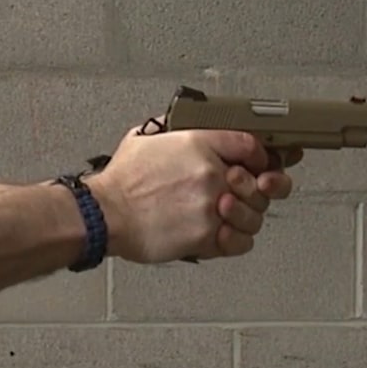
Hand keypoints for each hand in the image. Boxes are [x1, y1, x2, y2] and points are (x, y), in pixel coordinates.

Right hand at [87, 122, 295, 262]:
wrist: (105, 214)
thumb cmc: (120, 182)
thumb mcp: (144, 139)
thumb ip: (171, 131)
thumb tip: (179, 126)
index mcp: (199, 143)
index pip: (251, 145)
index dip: (261, 158)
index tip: (259, 166)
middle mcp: (211, 173)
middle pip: (261, 182)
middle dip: (257, 190)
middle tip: (246, 194)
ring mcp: (211, 206)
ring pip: (255, 215)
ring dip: (246, 217)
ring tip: (229, 216)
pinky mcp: (206, 235)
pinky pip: (241, 241)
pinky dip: (237, 240)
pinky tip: (225, 235)